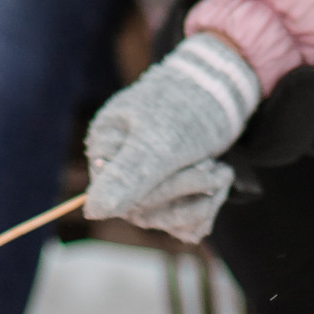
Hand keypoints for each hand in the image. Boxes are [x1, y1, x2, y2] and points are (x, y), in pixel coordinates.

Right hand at [84, 36, 264, 242]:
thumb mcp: (160, 140)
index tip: (203, 167)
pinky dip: (207, 207)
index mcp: (104, 150)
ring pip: (168, 221)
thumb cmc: (186, 105)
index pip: (121, 199)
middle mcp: (118, 171)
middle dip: (191, 190)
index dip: (167, 190)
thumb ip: (128, 176)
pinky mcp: (168, 196)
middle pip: (147, 212)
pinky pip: (182, 225)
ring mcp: (144, 185)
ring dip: (204, 201)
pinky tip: (218, 185)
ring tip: (221, 172)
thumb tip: (93, 211)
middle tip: (217, 167)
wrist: (221, 88)